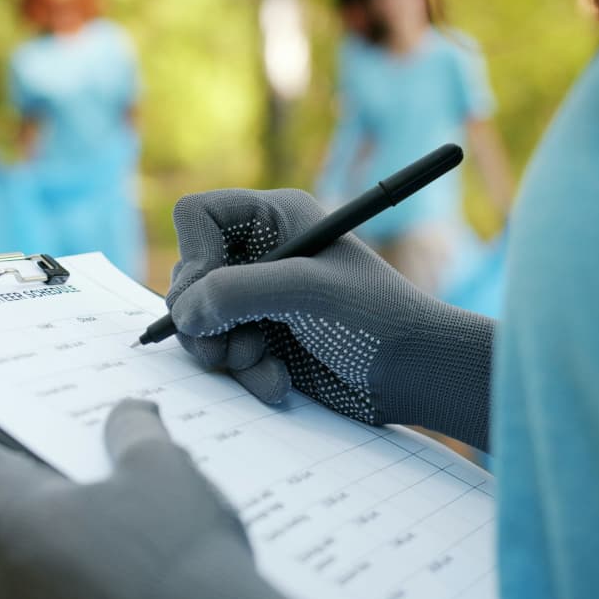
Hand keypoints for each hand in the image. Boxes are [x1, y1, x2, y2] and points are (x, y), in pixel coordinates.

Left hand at [0, 399, 289, 598]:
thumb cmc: (177, 554)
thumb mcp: (161, 467)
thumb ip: (132, 429)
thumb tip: (127, 415)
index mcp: (9, 516)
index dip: (20, 421)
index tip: (48, 406)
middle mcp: (1, 571)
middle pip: (24, 501)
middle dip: (68, 473)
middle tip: (110, 445)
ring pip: (52, 547)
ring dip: (88, 523)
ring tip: (142, 500)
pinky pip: (72, 583)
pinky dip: (101, 564)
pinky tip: (149, 552)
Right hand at [167, 189, 493, 449]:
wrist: (414, 375)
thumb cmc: (374, 319)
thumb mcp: (305, 293)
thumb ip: (237, 293)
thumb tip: (184, 312)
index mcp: (274, 219)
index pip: (198, 217)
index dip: (193, 255)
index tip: (207, 297)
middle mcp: (261, 254)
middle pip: (189, 277)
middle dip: (206, 319)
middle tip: (228, 349)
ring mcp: (259, 299)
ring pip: (201, 322)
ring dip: (226, 353)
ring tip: (264, 365)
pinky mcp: (263, 339)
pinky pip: (223, 355)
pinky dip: (245, 373)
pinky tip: (279, 382)